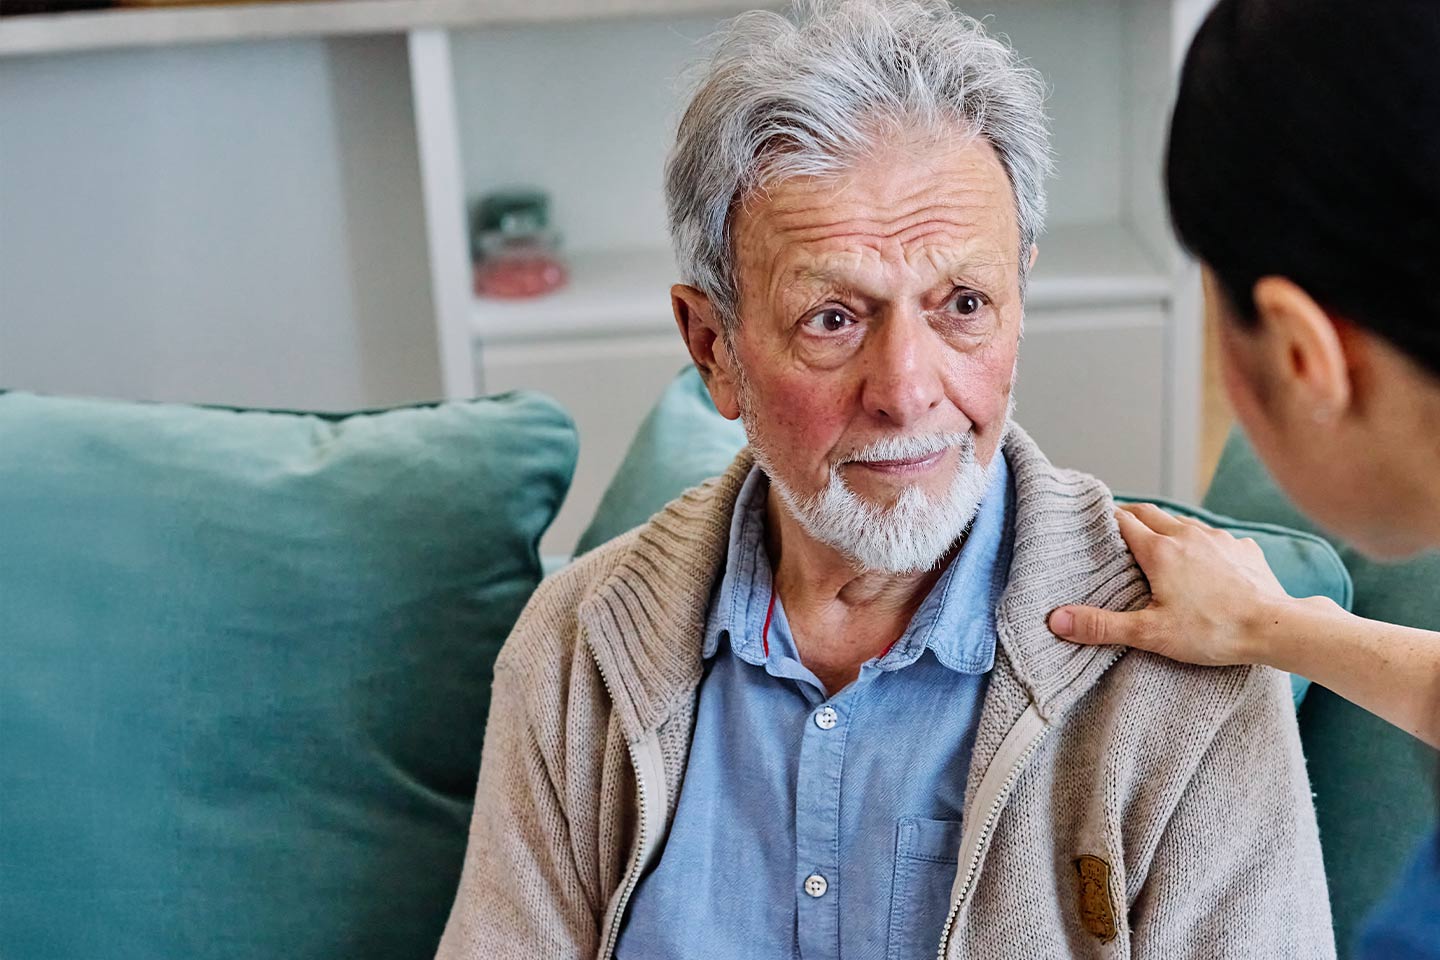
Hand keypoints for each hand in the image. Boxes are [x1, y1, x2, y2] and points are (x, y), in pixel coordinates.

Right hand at [1047, 502, 1293, 665]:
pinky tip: (1204, 562)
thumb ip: (1101, 625)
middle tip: (1116, 527)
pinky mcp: (1243, 549)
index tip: (1092, 521)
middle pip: (1150, 512)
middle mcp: (1187, 534)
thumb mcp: (1150, 633)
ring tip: (1157, 543)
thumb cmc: (1213, 631)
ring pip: (1182, 521)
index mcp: (1159, 550)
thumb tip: (1056, 620)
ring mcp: (1218, 538)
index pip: (1122, 519)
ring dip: (1165, 527)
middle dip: (1130, 516)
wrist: (1277, 628)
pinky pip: (1215, 537)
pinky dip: (1201, 542)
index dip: (1105, 518)